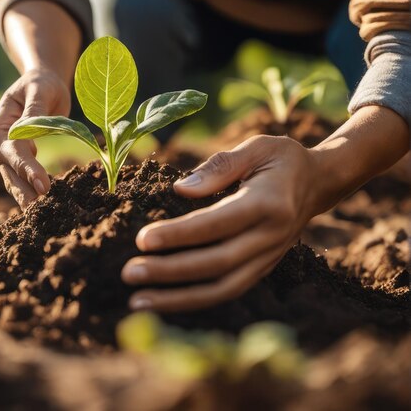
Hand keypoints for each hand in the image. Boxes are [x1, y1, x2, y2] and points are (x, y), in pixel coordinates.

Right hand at [0, 68, 70, 207]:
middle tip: (43, 214)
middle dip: (27, 194)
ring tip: (47, 218)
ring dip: (30, 200)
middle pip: (12, 175)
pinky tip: (50, 209)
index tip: (44, 186)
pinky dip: (36, 196)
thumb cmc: (40, 84)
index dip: (28, 169)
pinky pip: (26, 184)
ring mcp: (7, 160)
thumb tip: (29, 132)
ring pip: (17, 185)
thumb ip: (34, 111)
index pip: (13, 152)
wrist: (40, 86)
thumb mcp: (39, 89)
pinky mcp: (20, 167)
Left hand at [121, 135, 322, 312]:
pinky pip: (228, 290)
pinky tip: (163, 300)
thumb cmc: (281, 160)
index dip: (179, 235)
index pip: (217, 224)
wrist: (319, 183)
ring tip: (137, 300)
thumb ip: (219, 166)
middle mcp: (271, 236)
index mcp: (269, 203)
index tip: (143, 240)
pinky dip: (195, 299)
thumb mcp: (256, 147)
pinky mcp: (263, 268)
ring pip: (223, 288)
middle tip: (129, 273)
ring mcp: (269, 257)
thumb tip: (180, 188)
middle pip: (217, 264)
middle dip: (170, 272)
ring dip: (178, 298)